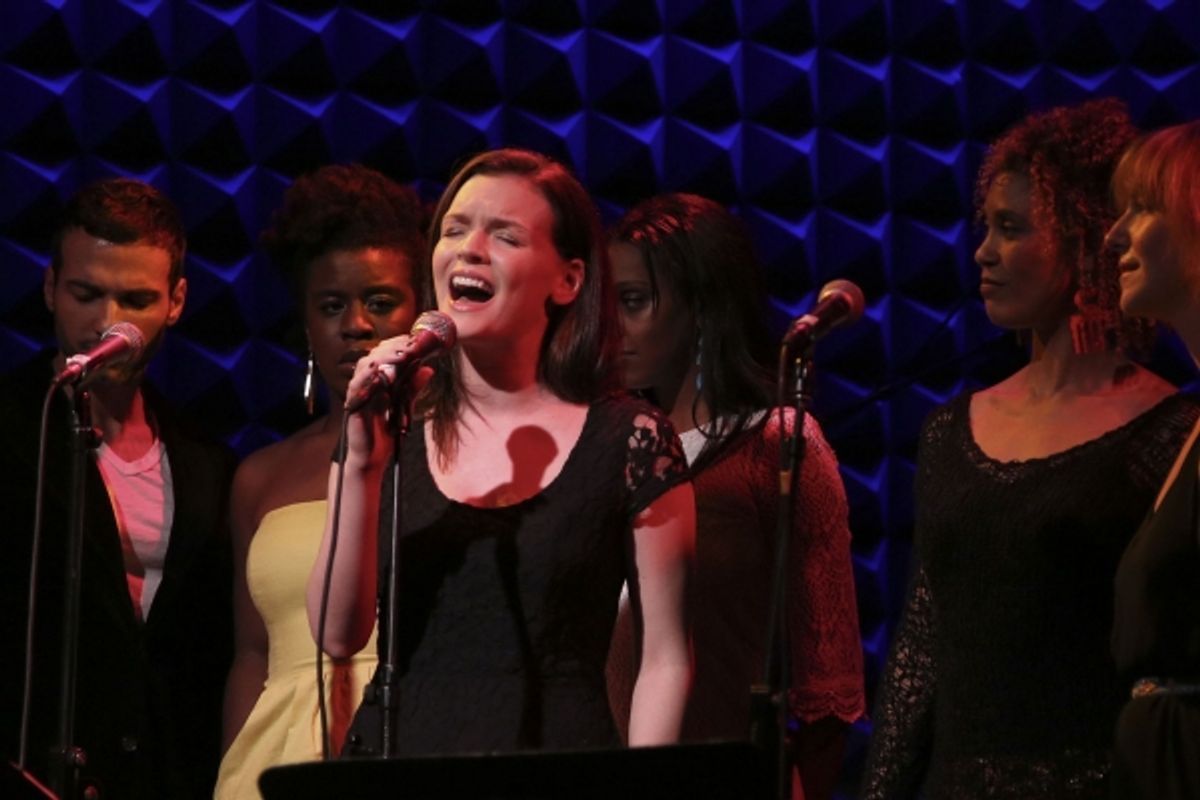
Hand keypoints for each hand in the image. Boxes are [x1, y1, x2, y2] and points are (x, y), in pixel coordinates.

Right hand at [342, 336, 431, 468]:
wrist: (372, 458)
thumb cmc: (386, 432)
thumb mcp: (405, 406)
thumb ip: (414, 387)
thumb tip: (429, 368)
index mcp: (376, 381)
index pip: (383, 354)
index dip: (396, 344)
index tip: (413, 339)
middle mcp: (365, 383)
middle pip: (374, 355)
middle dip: (392, 347)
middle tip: (410, 344)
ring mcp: (357, 393)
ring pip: (365, 366)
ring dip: (383, 358)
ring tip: (402, 354)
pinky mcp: (352, 406)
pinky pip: (357, 386)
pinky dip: (369, 376)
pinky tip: (382, 371)